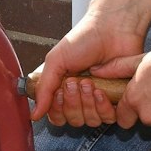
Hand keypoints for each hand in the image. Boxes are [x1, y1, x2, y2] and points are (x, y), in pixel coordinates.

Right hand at [27, 12, 145, 127]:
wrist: (112, 29)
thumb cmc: (83, 40)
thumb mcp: (56, 61)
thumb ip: (44, 88)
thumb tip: (33, 114)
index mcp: (64, 89)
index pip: (57, 116)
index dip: (58, 109)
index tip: (60, 91)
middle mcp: (81, 98)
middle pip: (73, 121)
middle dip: (74, 102)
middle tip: (77, 81)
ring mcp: (99, 100)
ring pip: (90, 121)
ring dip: (88, 103)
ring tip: (91, 82)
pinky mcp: (117, 101)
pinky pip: (108, 118)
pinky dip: (103, 107)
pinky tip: (102, 90)